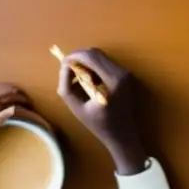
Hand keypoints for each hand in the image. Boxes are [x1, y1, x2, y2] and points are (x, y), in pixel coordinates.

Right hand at [57, 48, 145, 174]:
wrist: (123, 134)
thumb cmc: (99, 125)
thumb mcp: (76, 108)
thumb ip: (66, 86)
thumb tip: (64, 66)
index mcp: (112, 80)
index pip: (91, 57)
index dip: (74, 56)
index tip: (63, 64)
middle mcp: (121, 72)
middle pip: (95, 53)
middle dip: (78, 57)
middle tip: (67, 69)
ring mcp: (125, 72)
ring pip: (100, 56)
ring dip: (86, 62)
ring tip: (76, 77)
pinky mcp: (124, 74)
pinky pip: (105, 63)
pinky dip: (93, 66)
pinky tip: (87, 80)